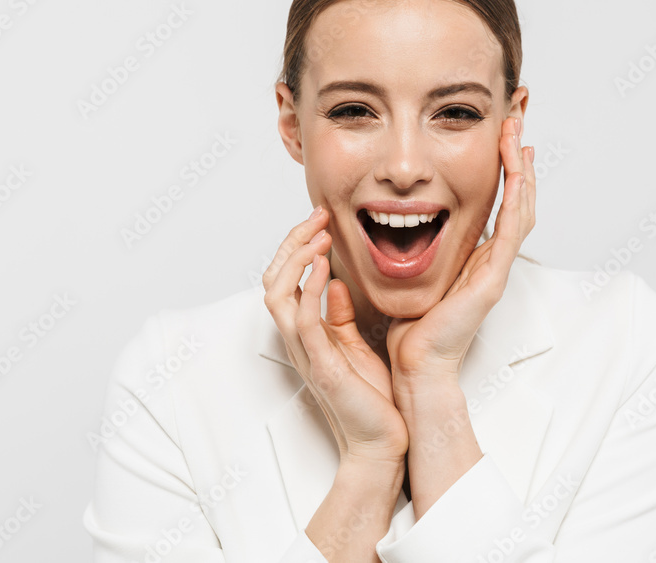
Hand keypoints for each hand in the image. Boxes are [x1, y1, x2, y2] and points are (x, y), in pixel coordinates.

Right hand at [262, 208, 408, 464]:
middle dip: (291, 242)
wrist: (382, 440)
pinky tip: (323, 266)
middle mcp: (298, 340)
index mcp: (305, 333)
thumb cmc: (370, 397)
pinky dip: (308, 288)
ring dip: (295, 259)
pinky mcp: (321, 365)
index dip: (296, 246)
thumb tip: (332, 282)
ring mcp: (305, 352)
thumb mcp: (354, 344)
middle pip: (273, 280)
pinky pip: (304, 320)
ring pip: (278, 295)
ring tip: (318, 234)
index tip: (320, 220)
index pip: (285, 280)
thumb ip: (339, 315)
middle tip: (317, 215)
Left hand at [387, 115, 535, 389]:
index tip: (498, 137)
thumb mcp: (411, 274)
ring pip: (521, 209)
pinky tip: (518, 173)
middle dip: (516, 160)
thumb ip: (412, 247)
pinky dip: (517, 199)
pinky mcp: (494, 280)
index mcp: (475, 258)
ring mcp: (496, 269)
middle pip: (517, 200)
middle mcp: (492, 260)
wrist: (417, 366)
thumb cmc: (411, 328)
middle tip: (515, 124)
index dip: (501, 171)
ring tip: (519, 136)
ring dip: (521, 170)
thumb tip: (390, 216)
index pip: (497, 205)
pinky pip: (512, 231)